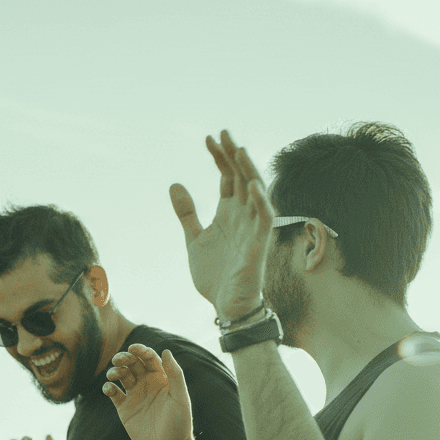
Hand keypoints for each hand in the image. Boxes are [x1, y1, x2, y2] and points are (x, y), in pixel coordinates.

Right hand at [102, 345, 194, 439]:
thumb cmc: (180, 424)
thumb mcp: (180, 398)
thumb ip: (175, 374)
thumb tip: (166, 350)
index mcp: (161, 379)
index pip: (149, 358)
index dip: (141, 350)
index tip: (134, 348)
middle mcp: (147, 384)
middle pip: (132, 363)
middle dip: (124, 358)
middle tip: (119, 359)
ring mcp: (134, 396)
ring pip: (121, 376)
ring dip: (115, 371)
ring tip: (114, 375)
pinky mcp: (124, 409)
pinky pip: (113, 394)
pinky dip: (108, 388)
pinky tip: (109, 389)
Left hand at [170, 130, 276, 319]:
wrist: (227, 306)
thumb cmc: (215, 275)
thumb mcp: (194, 239)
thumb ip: (187, 213)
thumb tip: (174, 184)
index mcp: (229, 213)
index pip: (228, 177)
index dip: (219, 158)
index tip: (208, 138)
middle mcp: (243, 216)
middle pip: (241, 178)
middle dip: (232, 156)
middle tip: (222, 133)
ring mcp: (253, 229)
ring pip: (255, 193)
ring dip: (248, 171)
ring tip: (238, 150)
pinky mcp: (259, 246)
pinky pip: (265, 220)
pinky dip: (261, 203)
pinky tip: (253, 187)